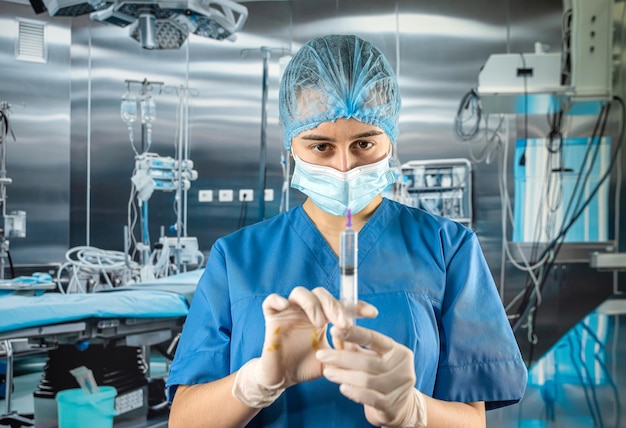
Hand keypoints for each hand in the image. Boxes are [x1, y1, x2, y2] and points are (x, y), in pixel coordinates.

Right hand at [232, 286, 376, 407]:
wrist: (282, 379)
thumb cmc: (306, 367)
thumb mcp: (332, 360)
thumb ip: (345, 351)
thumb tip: (361, 344)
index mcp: (323, 317)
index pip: (340, 304)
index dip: (357, 306)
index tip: (373, 313)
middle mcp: (307, 310)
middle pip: (321, 294)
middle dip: (335, 306)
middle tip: (344, 324)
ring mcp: (289, 312)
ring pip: (300, 292)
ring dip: (313, 304)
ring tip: (320, 323)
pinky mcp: (272, 318)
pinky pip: (271, 301)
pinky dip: (277, 299)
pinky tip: (286, 305)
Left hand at [316, 325, 426, 426]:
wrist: (401, 406)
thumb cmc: (381, 375)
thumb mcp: (371, 357)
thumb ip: (354, 346)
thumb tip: (334, 331)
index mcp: (397, 350)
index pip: (373, 339)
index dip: (353, 334)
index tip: (333, 330)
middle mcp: (401, 367)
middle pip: (367, 361)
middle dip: (341, 358)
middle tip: (321, 355)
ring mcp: (398, 387)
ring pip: (365, 380)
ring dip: (343, 376)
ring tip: (327, 373)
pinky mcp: (391, 405)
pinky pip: (368, 397)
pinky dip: (353, 392)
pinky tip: (342, 387)